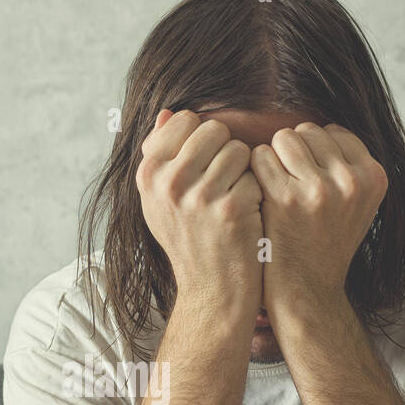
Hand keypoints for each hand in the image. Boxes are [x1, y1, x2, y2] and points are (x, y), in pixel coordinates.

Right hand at [137, 108, 263, 321]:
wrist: (212, 291)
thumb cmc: (191, 240)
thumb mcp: (162, 200)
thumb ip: (162, 155)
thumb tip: (168, 112)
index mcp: (148, 175)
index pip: (185, 120)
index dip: (204, 139)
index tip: (203, 168)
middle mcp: (168, 183)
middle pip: (214, 130)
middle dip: (226, 152)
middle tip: (224, 185)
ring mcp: (197, 197)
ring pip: (239, 150)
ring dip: (244, 173)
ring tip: (234, 201)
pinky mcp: (229, 209)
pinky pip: (254, 175)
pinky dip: (256, 193)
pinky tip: (246, 217)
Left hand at [249, 122, 386, 327]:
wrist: (307, 294)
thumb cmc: (323, 246)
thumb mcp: (355, 205)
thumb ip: (348, 166)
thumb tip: (324, 127)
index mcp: (374, 178)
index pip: (334, 131)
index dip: (313, 153)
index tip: (309, 181)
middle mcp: (351, 181)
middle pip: (307, 131)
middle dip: (293, 154)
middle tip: (291, 190)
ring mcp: (319, 189)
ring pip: (283, 139)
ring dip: (273, 160)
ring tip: (277, 192)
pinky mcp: (285, 199)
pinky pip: (259, 157)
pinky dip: (254, 173)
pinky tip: (260, 197)